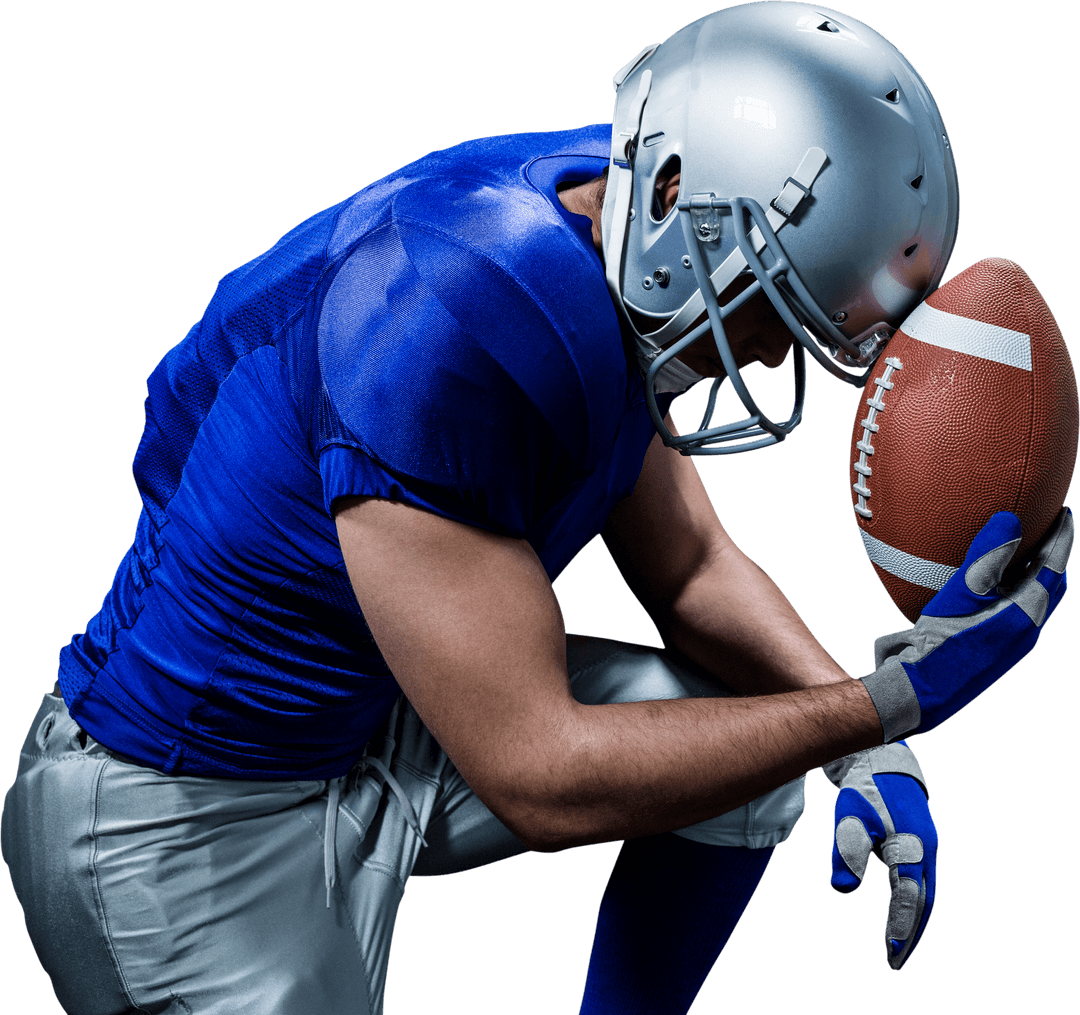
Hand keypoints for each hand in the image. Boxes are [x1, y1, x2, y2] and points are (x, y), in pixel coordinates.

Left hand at [822, 743, 936, 969]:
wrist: (880, 761)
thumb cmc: (864, 790)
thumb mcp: (849, 818)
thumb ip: (847, 852)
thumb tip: (842, 889)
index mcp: (912, 844)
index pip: (909, 894)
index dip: (901, 924)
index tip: (890, 953)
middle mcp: (926, 849)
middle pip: (923, 900)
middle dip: (909, 932)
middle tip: (894, 961)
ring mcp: (926, 847)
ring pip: (924, 892)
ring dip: (912, 920)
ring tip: (895, 947)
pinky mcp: (920, 845)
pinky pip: (919, 881)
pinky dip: (911, 902)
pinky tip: (899, 916)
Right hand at [860, 508, 1071, 739]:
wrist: (920, 691)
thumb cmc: (940, 643)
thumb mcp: (961, 594)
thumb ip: (987, 556)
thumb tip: (1012, 520)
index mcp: (1026, 614)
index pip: (1053, 567)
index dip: (1061, 537)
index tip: (1065, 511)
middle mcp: (1025, 629)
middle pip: (1051, 586)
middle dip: (1054, 556)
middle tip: (1049, 528)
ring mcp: (1010, 642)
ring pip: (1034, 601)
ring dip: (1034, 574)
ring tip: (1023, 552)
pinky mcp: (993, 648)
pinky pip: (1013, 611)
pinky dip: (1012, 590)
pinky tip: (989, 586)